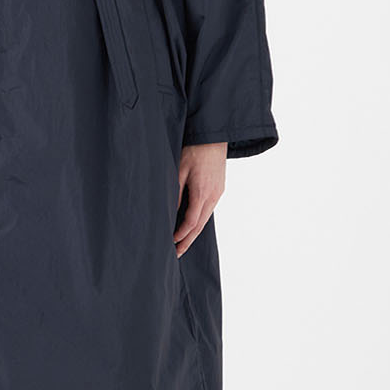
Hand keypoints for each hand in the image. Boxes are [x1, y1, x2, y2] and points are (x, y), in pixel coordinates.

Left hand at [175, 142, 225, 256]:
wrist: (214, 135)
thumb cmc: (194, 149)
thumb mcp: (179, 170)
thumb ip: (175, 193)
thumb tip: (169, 213)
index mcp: (202, 192)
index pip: (190, 222)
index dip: (180, 235)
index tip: (170, 243)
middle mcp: (213, 196)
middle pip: (200, 225)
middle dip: (188, 241)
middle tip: (177, 254)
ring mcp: (218, 193)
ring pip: (205, 219)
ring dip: (194, 232)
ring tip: (182, 243)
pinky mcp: (219, 188)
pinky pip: (209, 209)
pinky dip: (200, 220)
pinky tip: (192, 224)